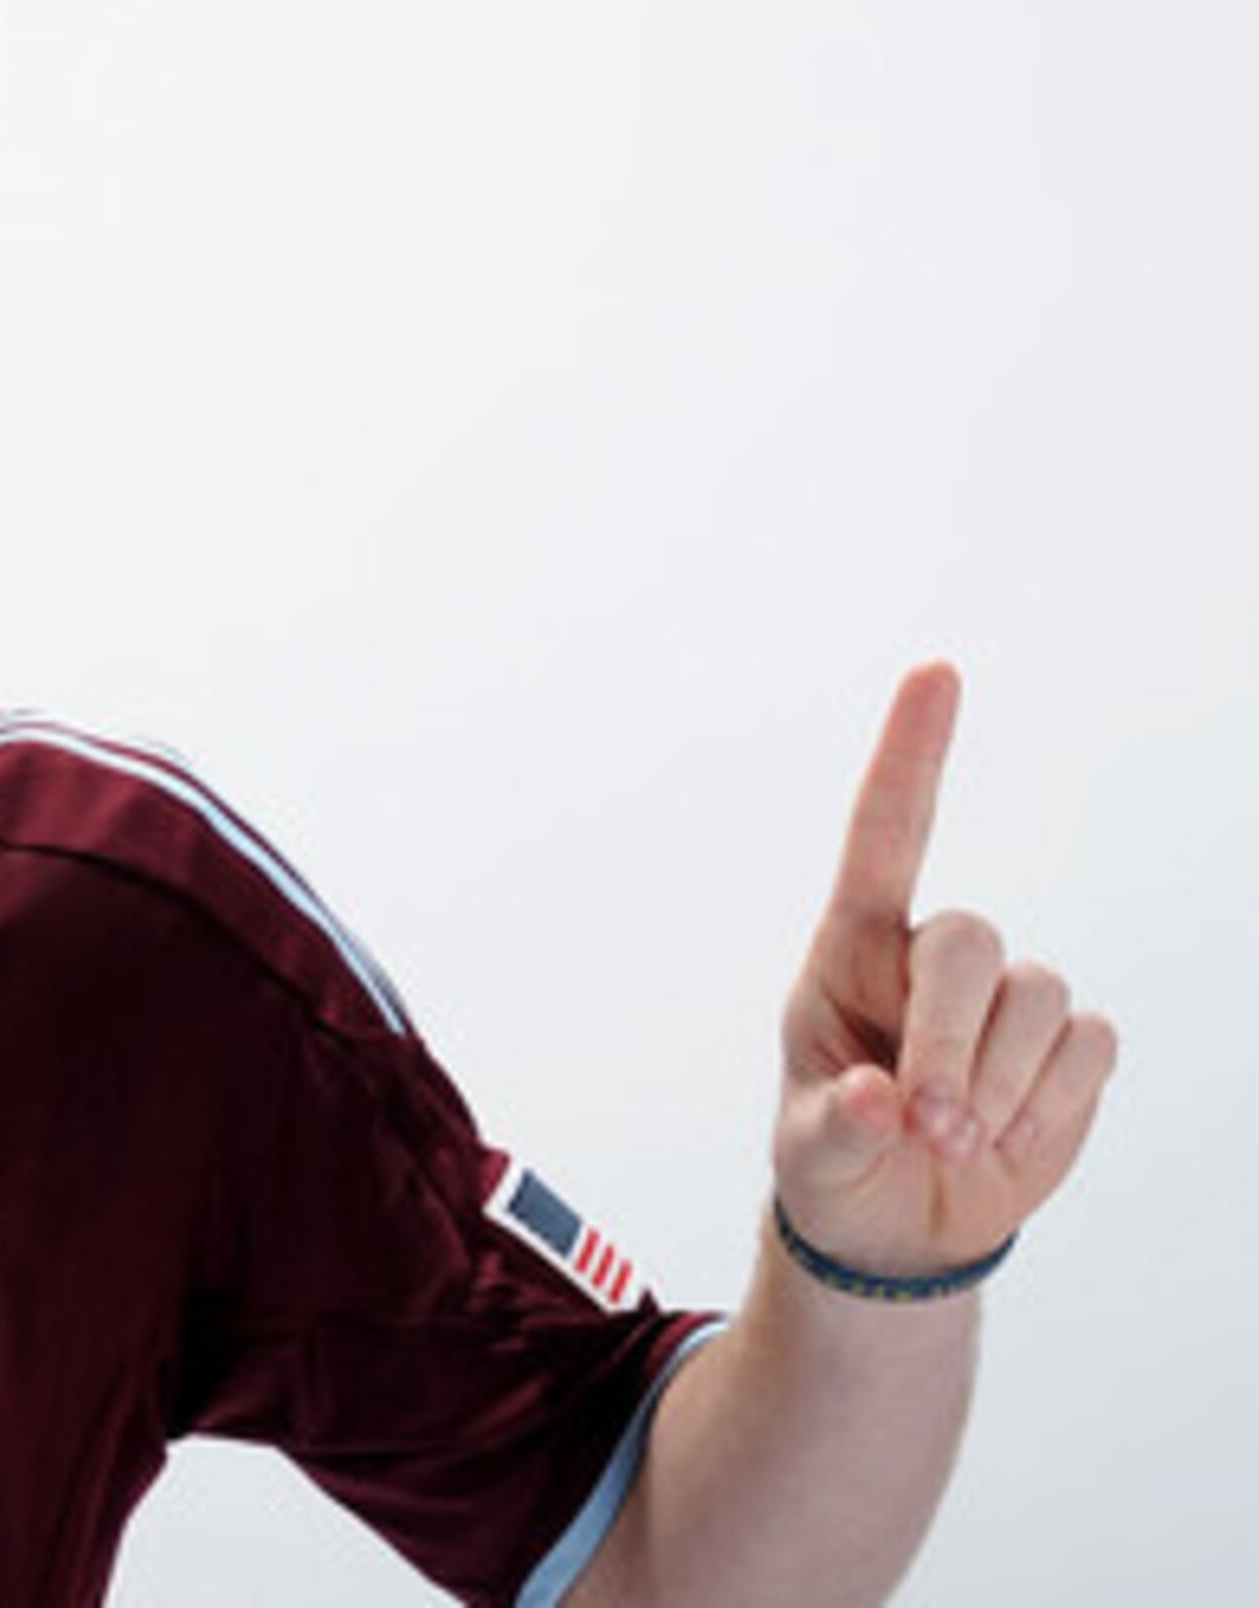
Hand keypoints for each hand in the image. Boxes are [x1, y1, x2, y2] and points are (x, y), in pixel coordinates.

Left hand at [774, 662, 1116, 1277]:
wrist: (896, 1226)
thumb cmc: (836, 1162)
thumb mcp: (809, 1151)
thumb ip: (836, 1124)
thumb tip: (877, 1098)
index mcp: (850, 952)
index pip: (885, 834)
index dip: (912, 752)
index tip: (937, 672)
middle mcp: (931, 956)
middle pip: (970, 941)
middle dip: (950, 1040)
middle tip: (929, 1125)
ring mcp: (1006, 998)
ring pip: (1037, 998)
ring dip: (1001, 1084)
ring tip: (956, 1142)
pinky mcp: (1069, 1047)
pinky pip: (1088, 1047)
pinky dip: (1051, 1103)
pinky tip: (1008, 1138)